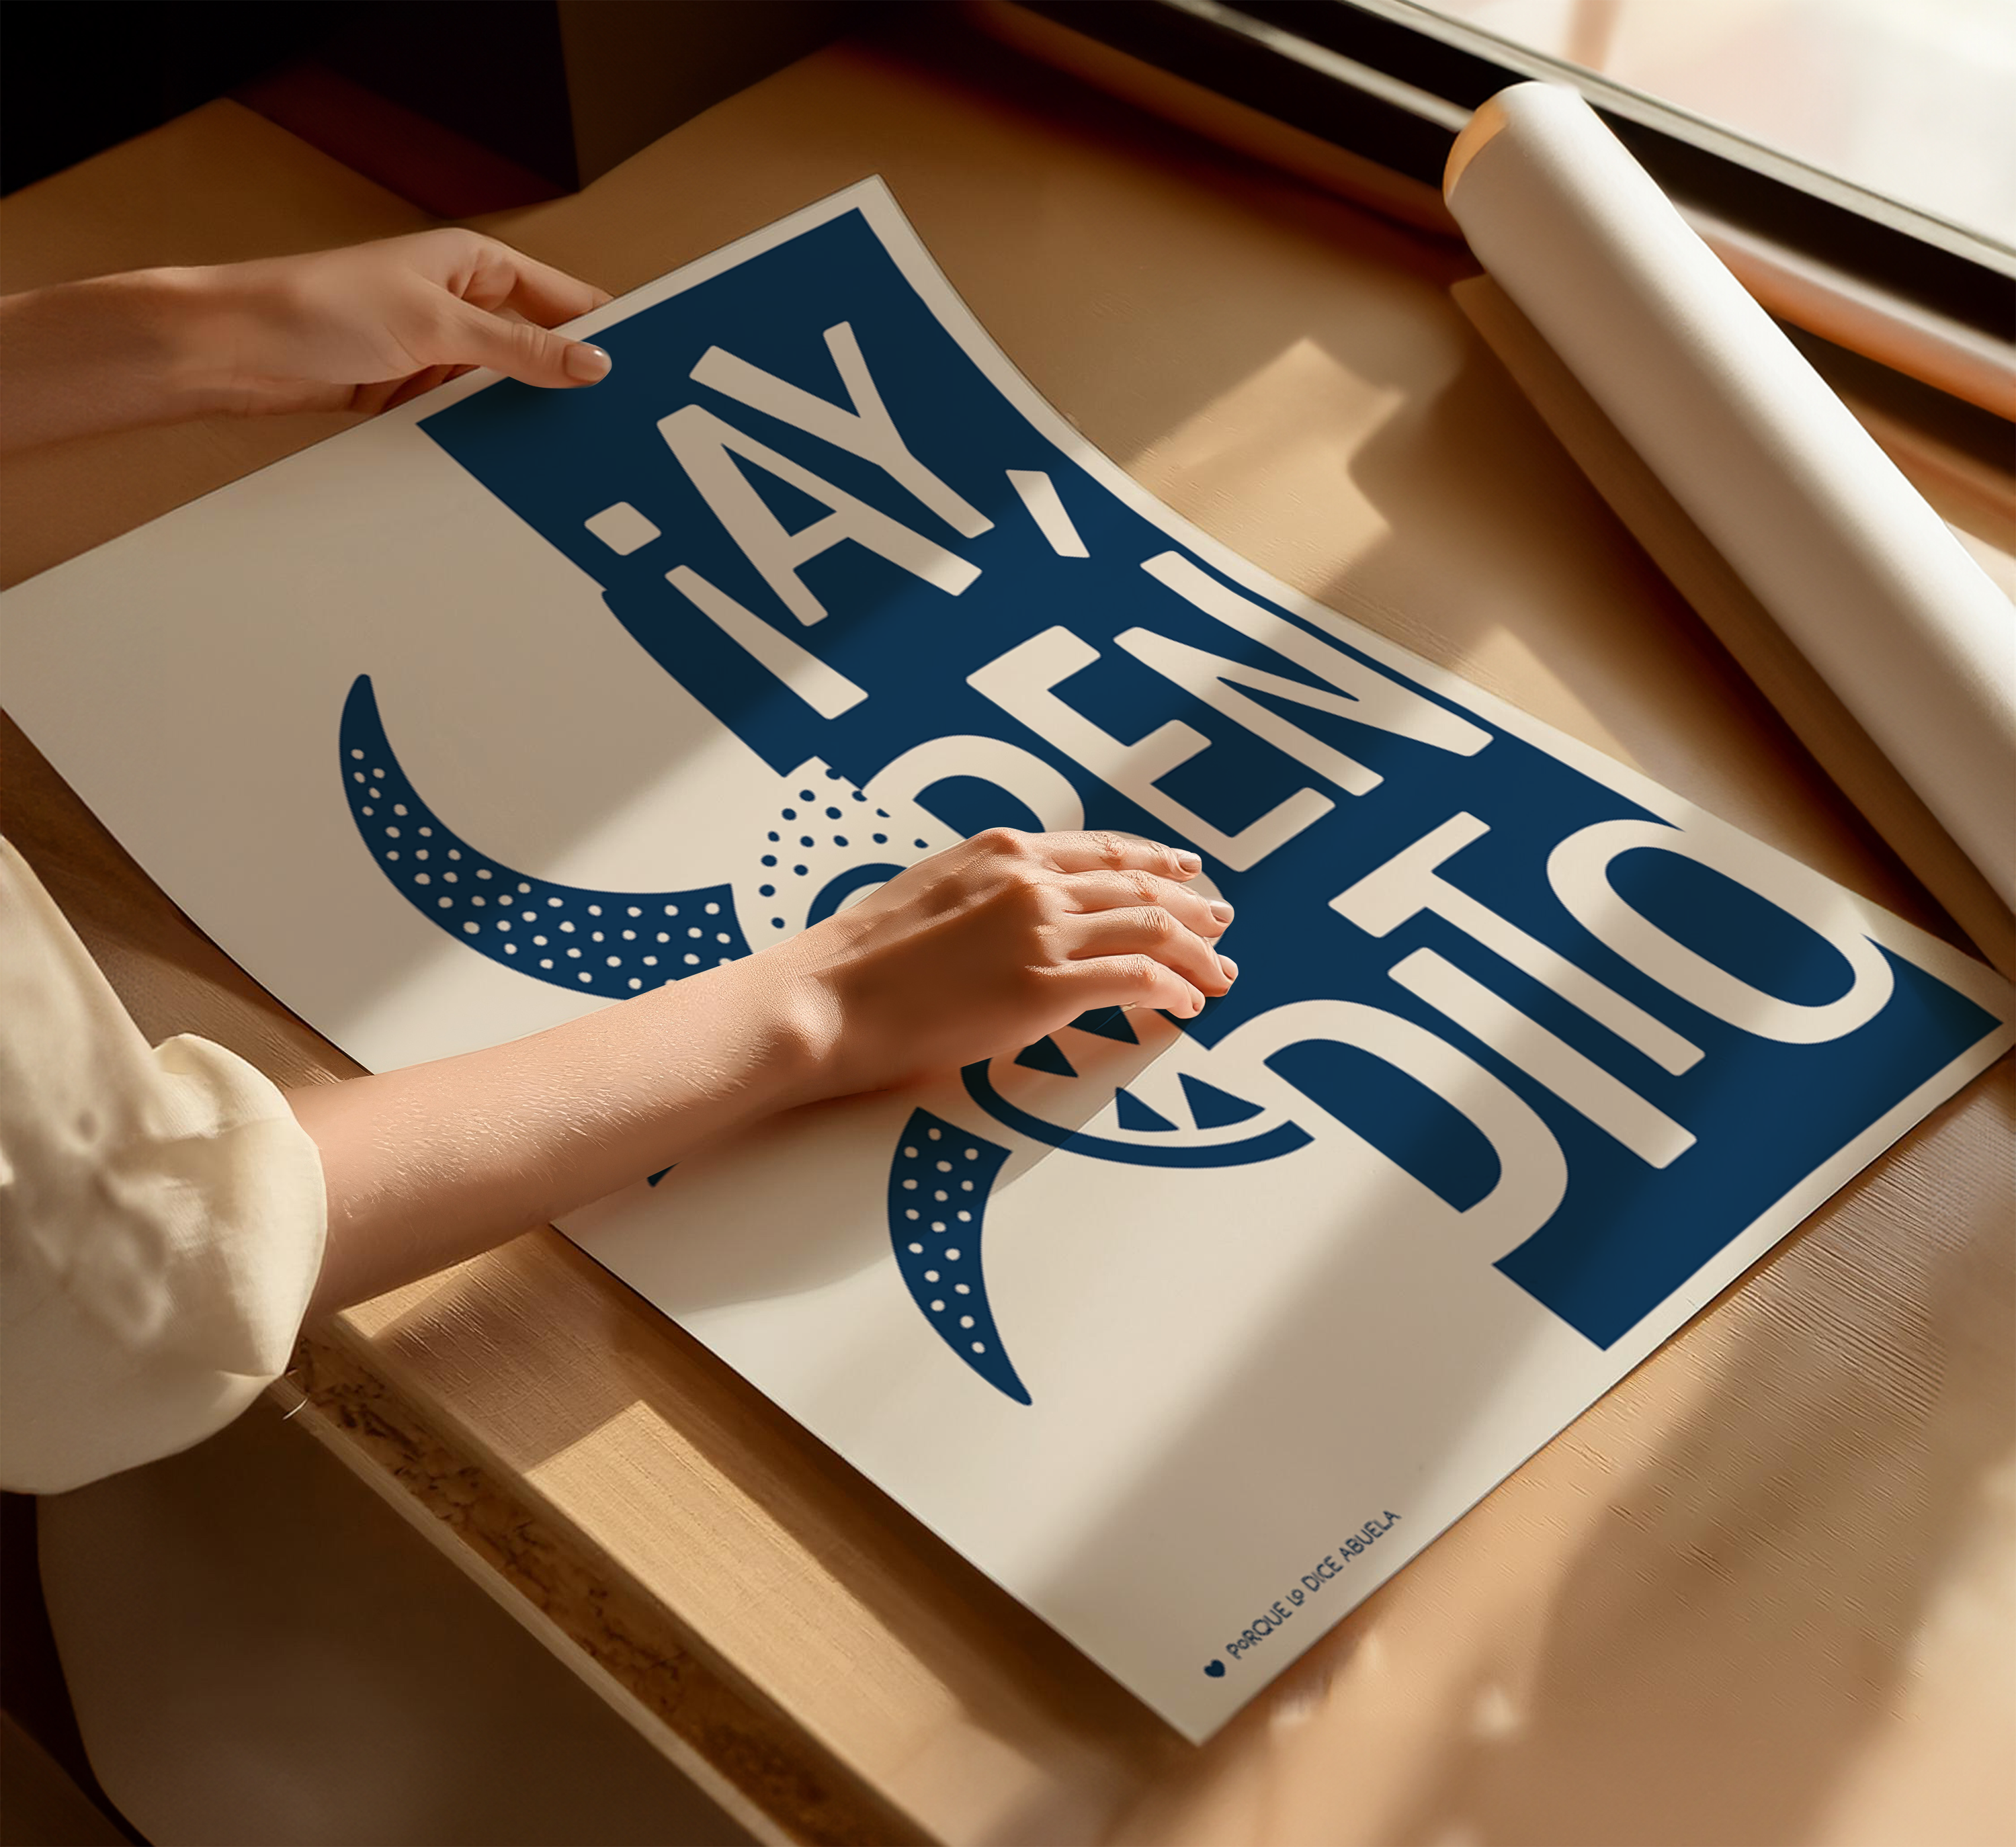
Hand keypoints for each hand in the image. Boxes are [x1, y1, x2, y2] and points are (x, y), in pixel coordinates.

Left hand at [178, 229, 614, 415]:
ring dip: (529, 418)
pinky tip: (514, 465)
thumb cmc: (316, 309)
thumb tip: (594, 363)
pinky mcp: (415, 395)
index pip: (565, 298)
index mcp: (474, 265)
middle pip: (543, 349)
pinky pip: (470, 420)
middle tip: (618, 428)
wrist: (232, 353)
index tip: (647, 372)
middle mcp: (462, 305)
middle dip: (574, 384)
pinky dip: (489, 439)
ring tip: (572, 455)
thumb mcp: (435, 325)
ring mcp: (440, 353)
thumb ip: (519, 348)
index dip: (606, 332)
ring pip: (509, 391)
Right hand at [768, 828, 1238, 1101]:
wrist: (823, 1000)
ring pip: (1153, 929)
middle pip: (1140, 886)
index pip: (1102, 849)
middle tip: (1223, 924)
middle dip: (1192, 906)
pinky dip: (1173, 990)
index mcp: (1001, 850)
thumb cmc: (856, 961)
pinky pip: (1137, 982)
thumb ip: (985, 891)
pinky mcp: (1044, 988)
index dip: (1154, 862)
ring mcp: (1040, 932)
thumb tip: (1018, 912)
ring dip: (1197, 953)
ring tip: (1219, 972)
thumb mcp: (927, 893)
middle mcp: (1030, 881)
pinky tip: (1185, 1005)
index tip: (1187, 873)